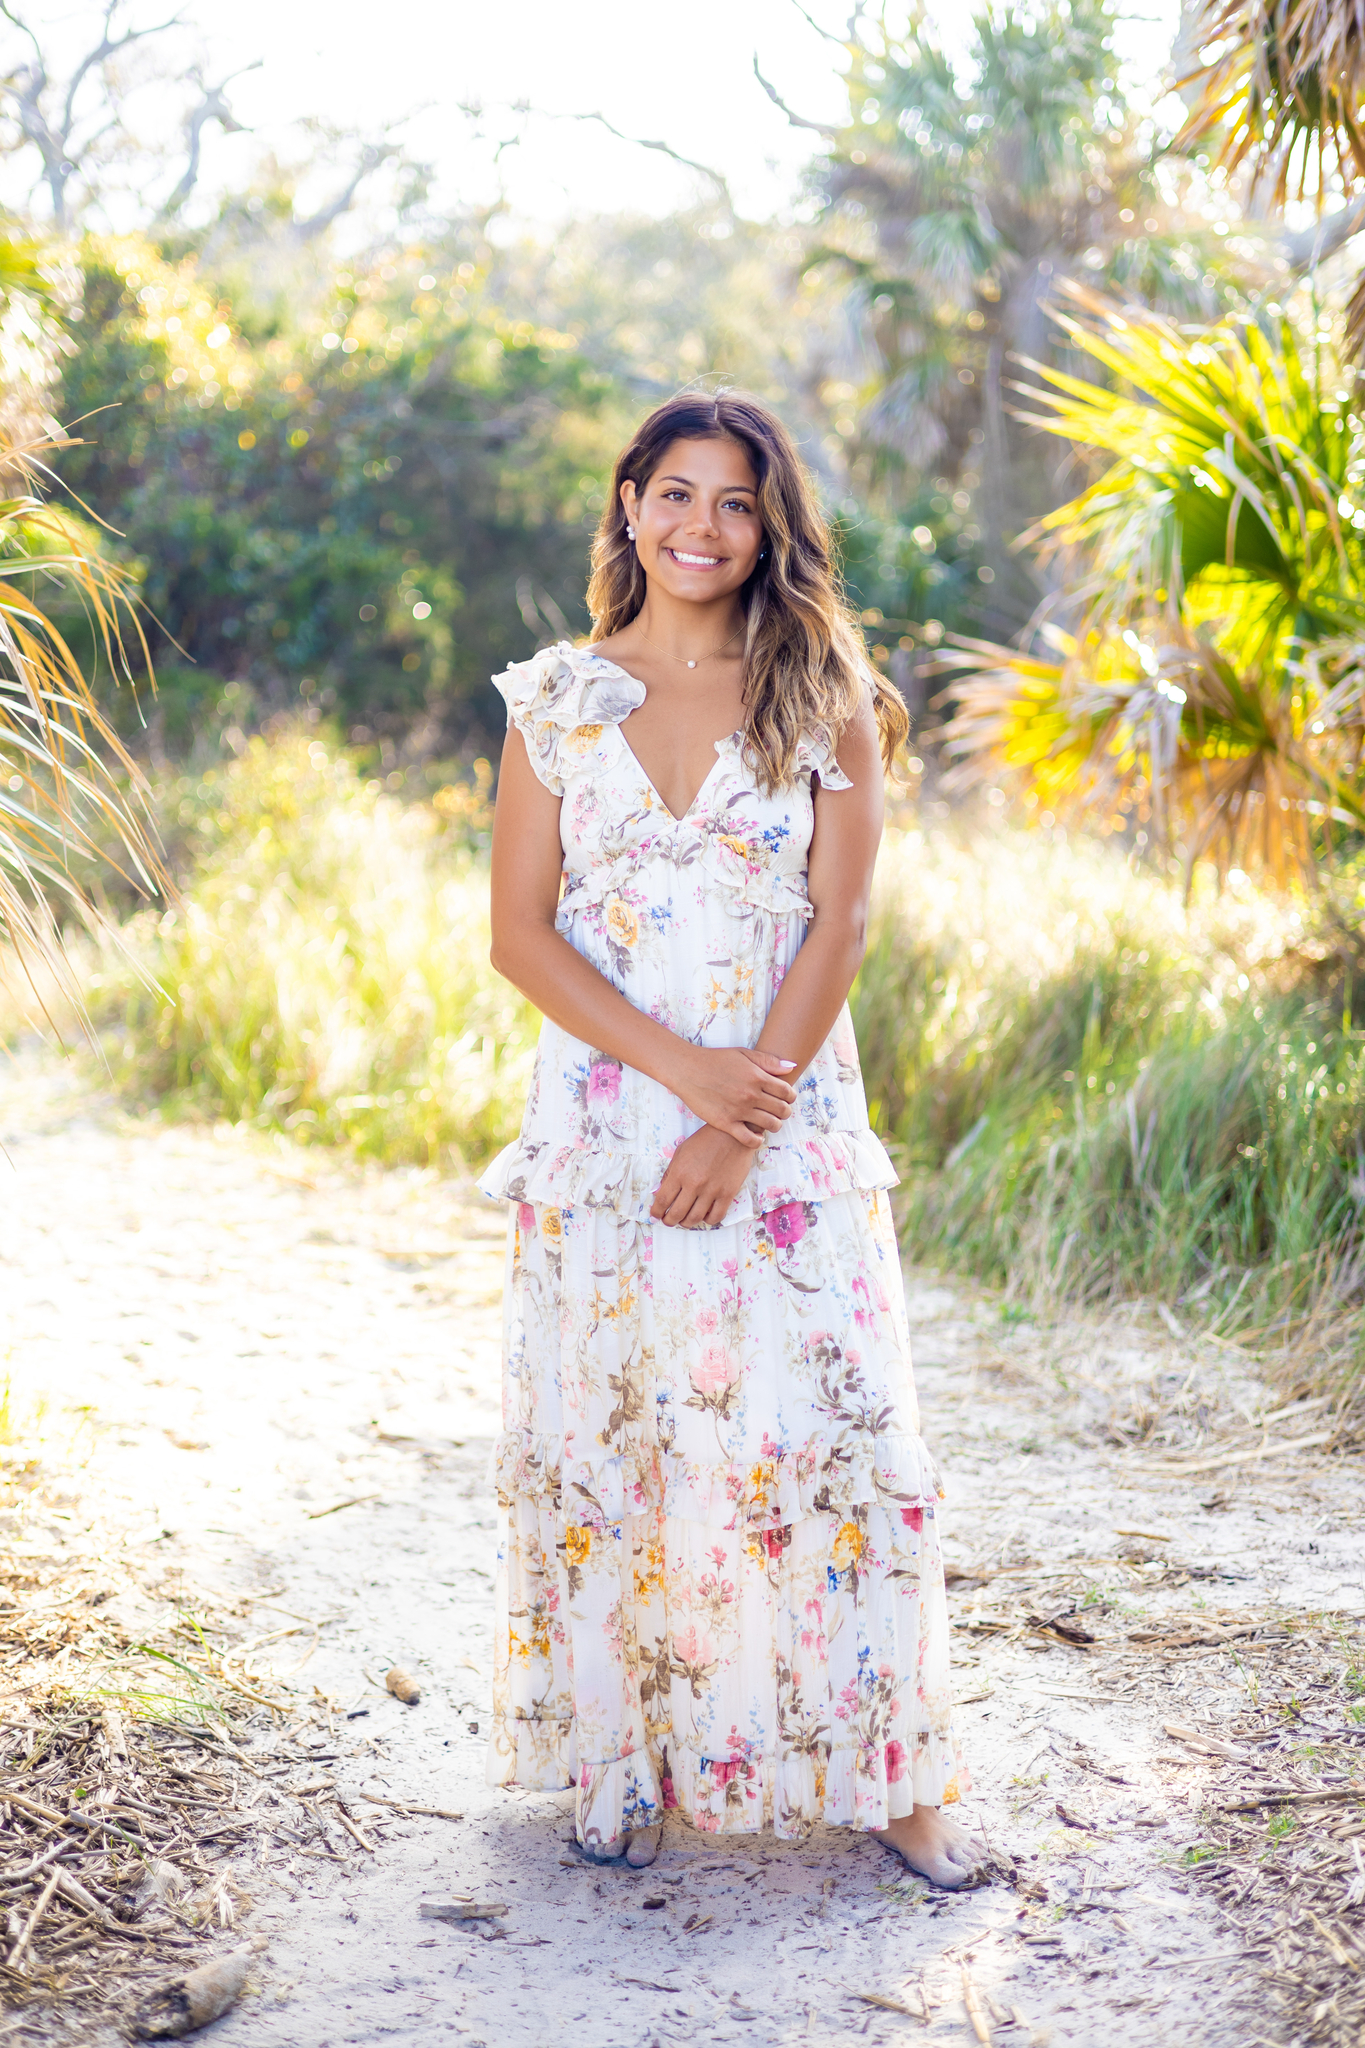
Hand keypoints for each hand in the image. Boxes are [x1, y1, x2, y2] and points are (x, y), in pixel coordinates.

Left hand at [650, 1126, 755, 1229]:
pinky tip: (704, 1216)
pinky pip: (716, 1216)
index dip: (657, 1212)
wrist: (733, 1134)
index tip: (656, 1215)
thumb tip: (661, 1191)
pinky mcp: (728, 1193)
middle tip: (668, 1221)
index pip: (663, 1200)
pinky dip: (708, 1220)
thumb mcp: (681, 1151)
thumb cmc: (705, 1140)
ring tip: (684, 1221)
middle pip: (677, 1213)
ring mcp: (712, 1190)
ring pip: (695, 1218)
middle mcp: (694, 1184)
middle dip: (669, 1221)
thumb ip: (671, 1172)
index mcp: (680, 1172)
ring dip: (686, 1224)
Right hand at [673, 1046, 796, 1149]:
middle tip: (778, 1111)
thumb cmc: (715, 1060)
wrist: (687, 1070)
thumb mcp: (743, 1054)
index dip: (790, 1097)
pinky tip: (754, 1134)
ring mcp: (739, 1110)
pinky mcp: (725, 1123)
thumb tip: (791, 1067)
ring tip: (767, 1122)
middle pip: (782, 1110)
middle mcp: (751, 1095)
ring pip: (771, 1125)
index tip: (785, 1098)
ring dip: (774, 1125)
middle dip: (784, 1112)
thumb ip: (768, 1061)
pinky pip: (749, 1139)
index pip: (787, 1092)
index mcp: (757, 1077)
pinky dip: (757, 1140)